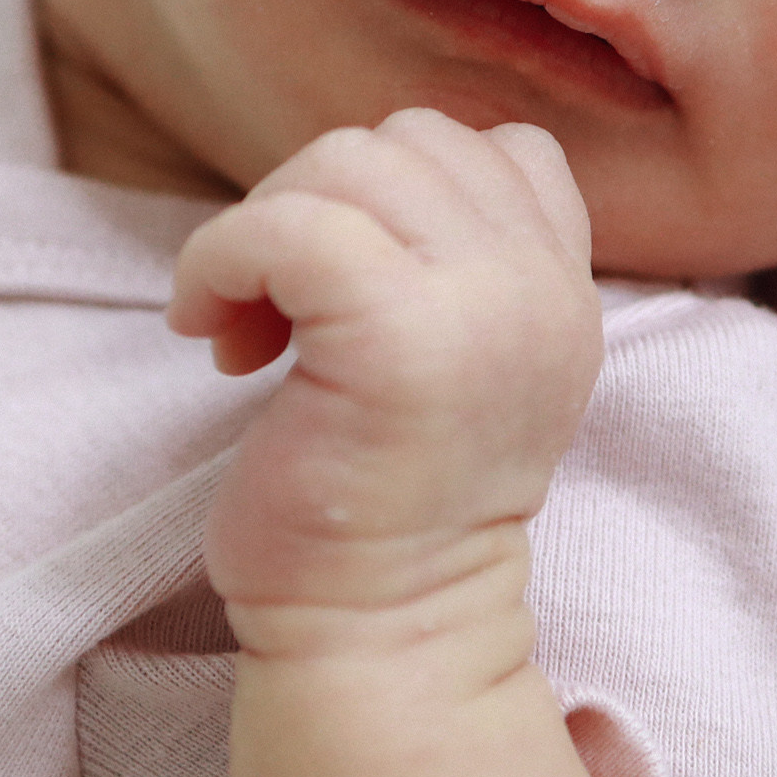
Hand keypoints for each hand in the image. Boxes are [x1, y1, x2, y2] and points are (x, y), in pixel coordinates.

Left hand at [168, 110, 601, 633]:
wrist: (381, 635)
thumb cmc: (382, 505)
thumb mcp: (458, 362)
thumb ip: (452, 264)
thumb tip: (347, 177)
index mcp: (564, 293)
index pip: (501, 149)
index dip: (401, 195)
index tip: (345, 287)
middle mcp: (542, 291)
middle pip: (408, 141)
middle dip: (315, 202)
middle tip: (273, 312)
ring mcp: (481, 310)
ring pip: (345, 163)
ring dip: (263, 231)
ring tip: (246, 331)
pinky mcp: (397, 340)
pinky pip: (287, 226)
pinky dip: (221, 259)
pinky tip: (212, 335)